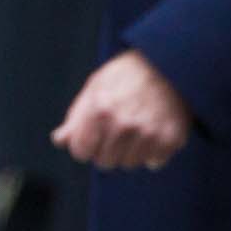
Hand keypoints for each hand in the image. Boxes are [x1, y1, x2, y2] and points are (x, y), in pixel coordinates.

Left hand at [52, 50, 191, 170]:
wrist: (166, 65)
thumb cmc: (124, 76)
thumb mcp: (94, 87)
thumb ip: (76, 117)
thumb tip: (59, 141)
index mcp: (99, 109)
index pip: (82, 151)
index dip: (82, 148)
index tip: (88, 142)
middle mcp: (124, 123)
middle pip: (105, 162)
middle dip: (104, 151)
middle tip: (112, 134)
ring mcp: (149, 133)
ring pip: (129, 164)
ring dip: (127, 153)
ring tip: (133, 131)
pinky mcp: (170, 139)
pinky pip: (153, 162)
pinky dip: (150, 153)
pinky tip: (151, 133)